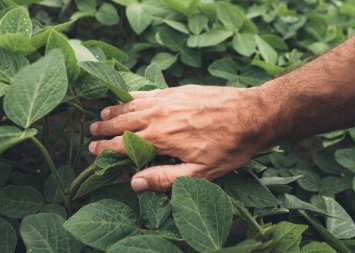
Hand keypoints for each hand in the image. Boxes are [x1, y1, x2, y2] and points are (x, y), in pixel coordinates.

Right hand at [88, 85, 270, 191]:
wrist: (252, 114)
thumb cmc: (229, 146)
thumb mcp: (200, 173)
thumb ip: (165, 178)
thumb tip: (135, 182)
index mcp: (161, 138)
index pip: (122, 143)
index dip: (104, 147)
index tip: (92, 148)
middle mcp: (159, 115)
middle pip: (123, 121)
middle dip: (104, 127)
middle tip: (91, 130)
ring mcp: (168, 99)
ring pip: (133, 105)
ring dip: (116, 110)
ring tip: (103, 114)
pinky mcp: (178, 90)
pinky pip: (148, 92)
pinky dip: (134, 97)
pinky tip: (130, 98)